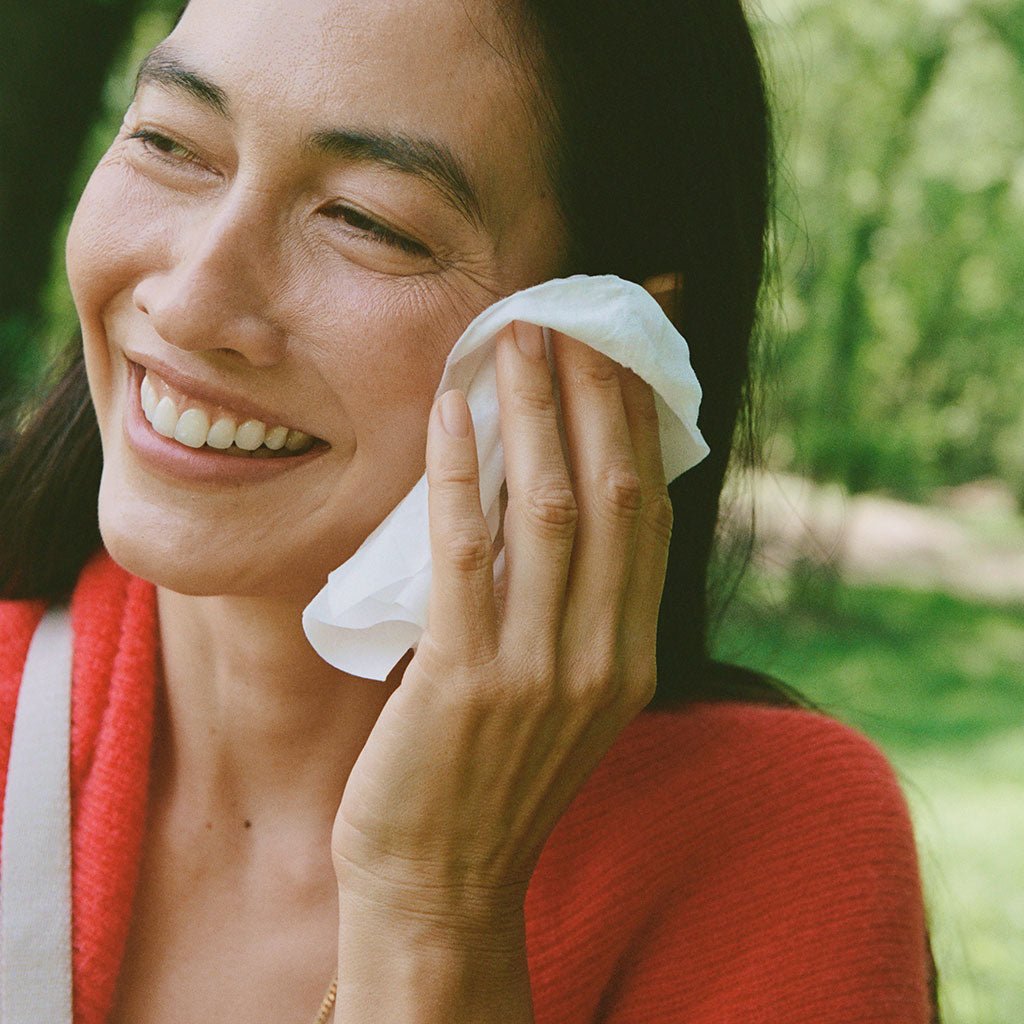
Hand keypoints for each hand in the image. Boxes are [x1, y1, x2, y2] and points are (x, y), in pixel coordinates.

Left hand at [330, 320, 672, 939]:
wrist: (442, 884)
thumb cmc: (489, 780)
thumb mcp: (557, 695)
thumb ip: (571, 611)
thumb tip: (551, 500)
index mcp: (633, 658)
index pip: (653, 515)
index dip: (642, 426)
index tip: (626, 355)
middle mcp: (604, 659)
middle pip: (617, 496)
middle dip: (598, 397)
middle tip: (573, 318)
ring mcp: (540, 672)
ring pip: (554, 510)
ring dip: (537, 414)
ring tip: (519, 340)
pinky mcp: (467, 681)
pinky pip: (467, 553)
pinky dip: (463, 473)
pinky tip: (451, 413)